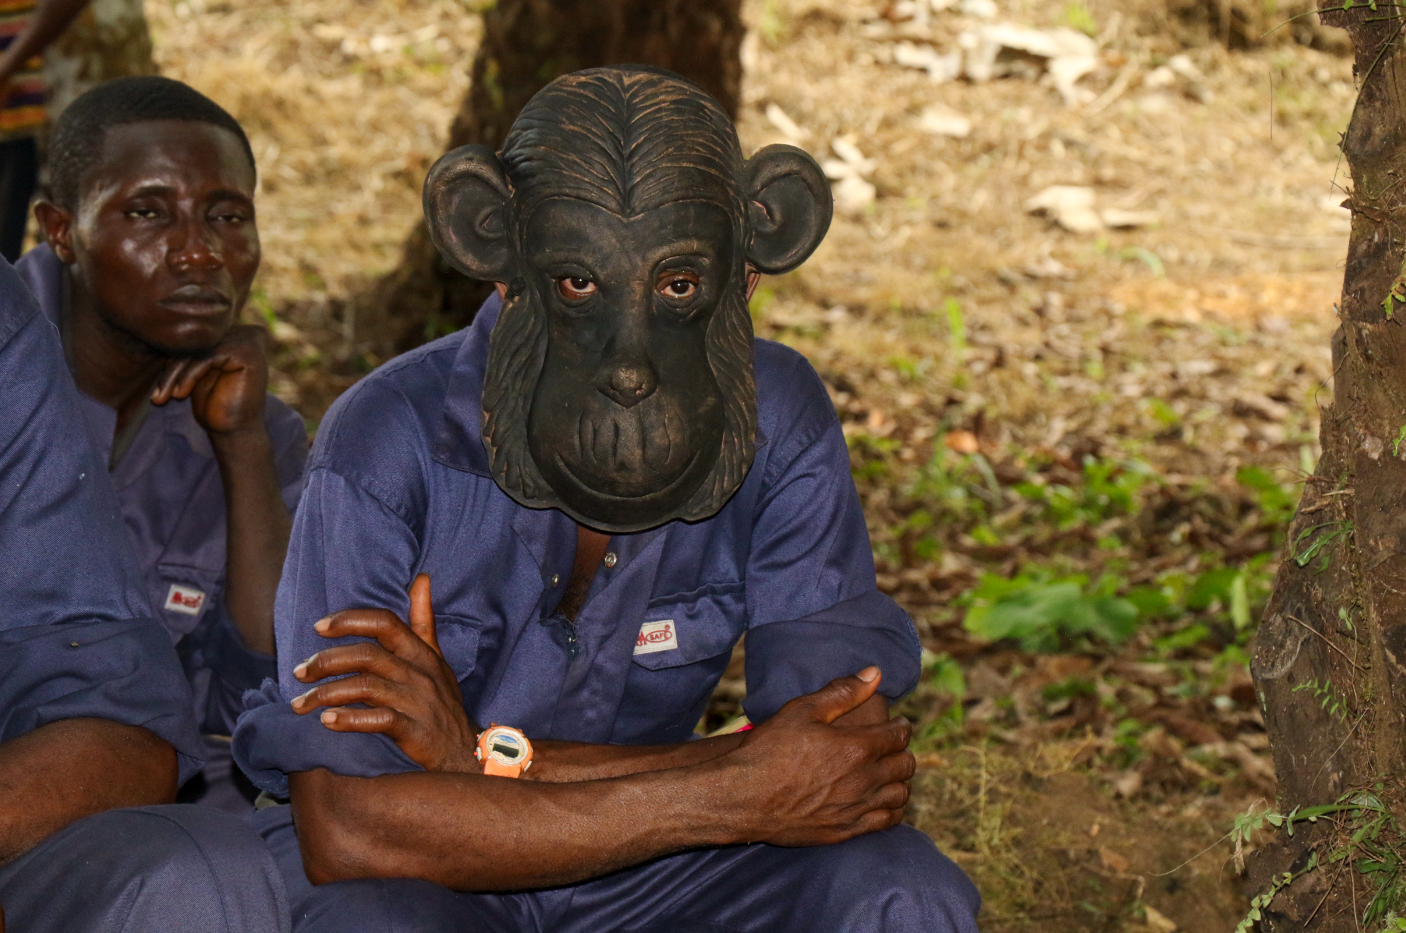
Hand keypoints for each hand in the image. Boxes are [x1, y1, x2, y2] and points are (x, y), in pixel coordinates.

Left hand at [151, 324, 268, 436]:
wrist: (236, 432)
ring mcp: (249, 340)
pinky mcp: (247, 351)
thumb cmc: (216, 405)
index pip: (195, 340)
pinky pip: (206, 357)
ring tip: (163, 398)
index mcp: (235, 334)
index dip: (172, 361)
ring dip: (175, 375)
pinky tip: (180, 395)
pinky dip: (189, 376)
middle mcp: (246, 332)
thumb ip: (188, 350)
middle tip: (156, 397)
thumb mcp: (197, 372)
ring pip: (198, 350)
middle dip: (171, 369)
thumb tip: (157, 330)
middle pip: (196, 343)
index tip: (155, 387)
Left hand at [290, 575, 481, 773]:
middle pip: (368, 655)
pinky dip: (351, 720)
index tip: (319, 628)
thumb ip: (423, 619)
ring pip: (367, 688)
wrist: (464, 749)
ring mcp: (416, 702)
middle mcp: (418, 672)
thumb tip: (421, 578)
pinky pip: (380, 721)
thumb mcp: (436, 656)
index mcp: (420, 652)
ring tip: (301, 703)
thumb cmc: (442, 700)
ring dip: (328, 693)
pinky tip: (327, 721)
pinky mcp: (414, 731)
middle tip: (298, 672)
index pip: (385, 623)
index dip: (350, 621)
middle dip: (327, 661)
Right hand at [723, 667, 914, 846]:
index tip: (897, 724)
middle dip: (902, 751)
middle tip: (892, 746)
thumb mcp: (801, 710)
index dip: (902, 726)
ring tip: (888, 773)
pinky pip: (885, 821)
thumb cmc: (768, 749)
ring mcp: (855, 809)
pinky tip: (881, 801)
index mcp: (857, 747)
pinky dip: (891, 809)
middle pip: (905, 765)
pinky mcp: (845, 831)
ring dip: (899, 780)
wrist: (742, 798)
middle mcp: (863, 780)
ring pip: (900, 795)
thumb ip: (842, 692)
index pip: (899, 735)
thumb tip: (874, 673)